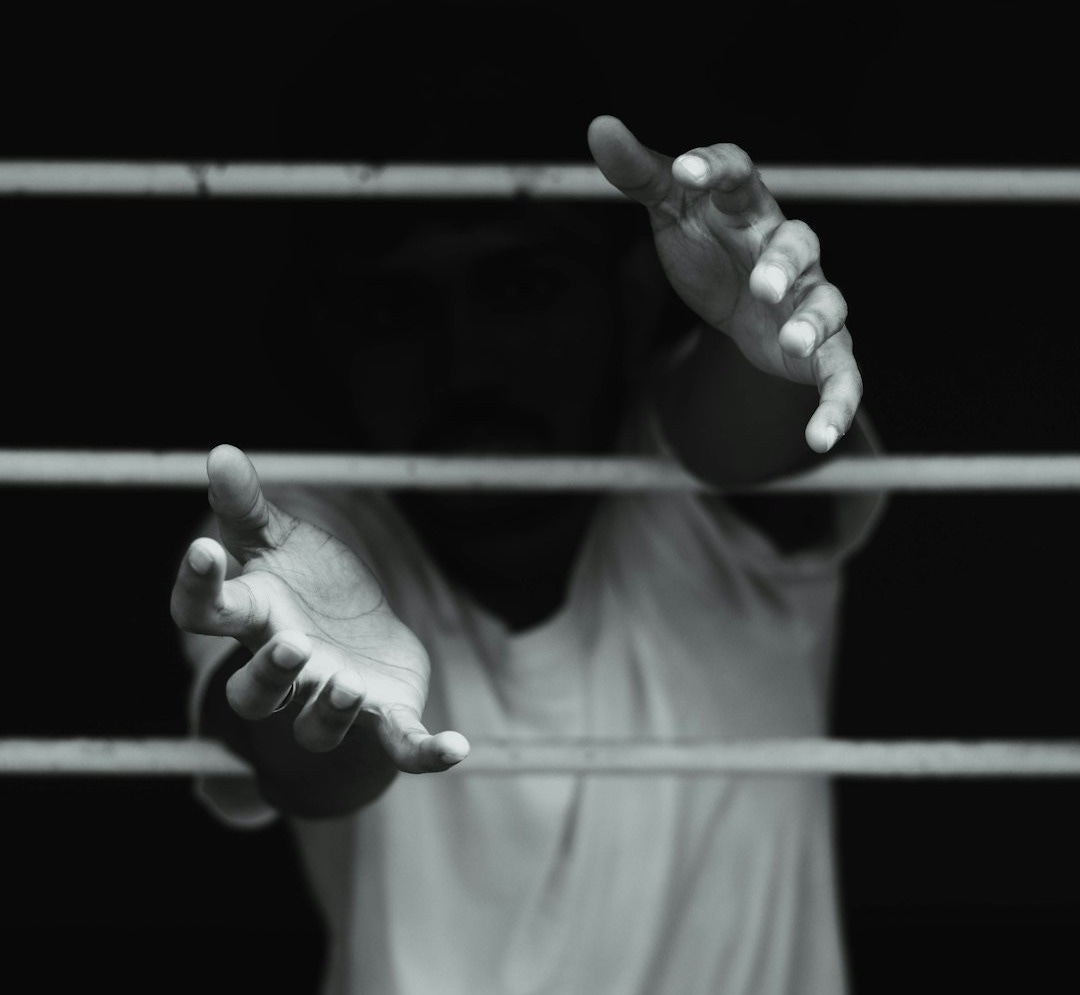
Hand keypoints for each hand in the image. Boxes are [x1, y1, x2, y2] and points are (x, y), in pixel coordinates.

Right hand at [170, 444, 468, 772]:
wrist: (358, 640)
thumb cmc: (306, 590)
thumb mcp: (280, 541)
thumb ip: (249, 506)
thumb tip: (220, 451)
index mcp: (255, 619)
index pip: (205, 613)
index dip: (198, 586)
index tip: (204, 549)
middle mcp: (287, 669)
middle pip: (255, 692)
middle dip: (270, 675)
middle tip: (292, 644)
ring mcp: (333, 698)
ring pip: (315, 726)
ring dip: (329, 711)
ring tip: (346, 685)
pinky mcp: (384, 715)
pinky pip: (401, 743)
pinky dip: (426, 751)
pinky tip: (458, 746)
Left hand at [587, 115, 859, 452]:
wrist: (738, 301)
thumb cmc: (708, 246)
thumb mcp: (671, 213)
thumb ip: (640, 175)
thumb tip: (598, 126)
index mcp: (748, 208)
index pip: (741, 176)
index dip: (717, 171)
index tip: (685, 176)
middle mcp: (786, 250)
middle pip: (799, 244)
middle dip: (783, 263)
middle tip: (759, 283)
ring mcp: (808, 300)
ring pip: (827, 304)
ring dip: (813, 322)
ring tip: (791, 341)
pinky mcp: (822, 351)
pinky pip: (843, 375)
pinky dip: (838, 406)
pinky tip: (818, 439)